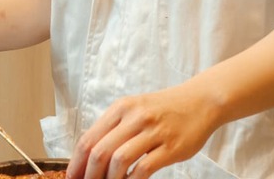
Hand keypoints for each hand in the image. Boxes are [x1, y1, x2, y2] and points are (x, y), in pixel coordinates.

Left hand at [66, 84, 220, 178]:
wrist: (201, 101)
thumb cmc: (166, 109)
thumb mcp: (136, 109)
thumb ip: (115, 128)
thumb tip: (91, 156)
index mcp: (121, 108)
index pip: (88, 139)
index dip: (76, 163)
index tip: (72, 178)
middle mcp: (134, 117)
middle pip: (99, 151)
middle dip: (89, 176)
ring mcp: (153, 132)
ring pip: (119, 160)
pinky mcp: (170, 147)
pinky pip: (144, 168)